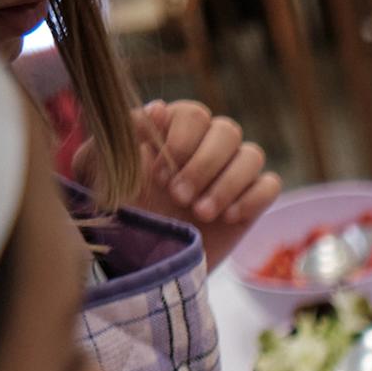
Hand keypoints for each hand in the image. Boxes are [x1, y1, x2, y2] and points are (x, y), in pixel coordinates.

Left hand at [77, 100, 280, 270]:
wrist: (145, 262)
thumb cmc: (120, 212)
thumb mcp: (101, 173)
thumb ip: (122, 137)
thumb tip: (158, 108)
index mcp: (172, 130)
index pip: (193, 114)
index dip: (180, 143)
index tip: (159, 176)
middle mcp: (206, 145)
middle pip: (227, 131)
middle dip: (204, 166)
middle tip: (179, 198)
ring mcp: (232, 172)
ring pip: (252, 155)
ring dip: (227, 184)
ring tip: (202, 213)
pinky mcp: (252, 201)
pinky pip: (270, 185)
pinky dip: (253, 199)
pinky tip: (228, 218)